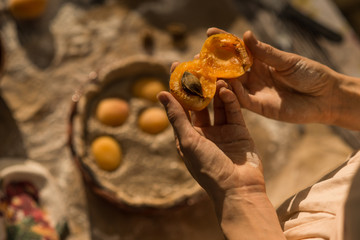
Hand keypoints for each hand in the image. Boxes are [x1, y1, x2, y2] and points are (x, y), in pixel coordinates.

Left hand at [158, 79, 284, 239]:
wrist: (238, 188)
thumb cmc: (208, 168)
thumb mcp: (188, 141)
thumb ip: (176, 116)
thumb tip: (160, 93)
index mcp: (188, 135)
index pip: (181, 105)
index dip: (177, 86)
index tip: (176, 65)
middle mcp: (204, 131)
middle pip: (199, 101)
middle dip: (198, 83)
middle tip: (197, 62)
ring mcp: (222, 130)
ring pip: (217, 103)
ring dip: (215, 88)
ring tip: (213, 71)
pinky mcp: (239, 129)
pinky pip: (233, 110)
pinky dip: (229, 98)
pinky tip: (226, 88)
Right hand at [207, 28, 339, 124]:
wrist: (323, 97)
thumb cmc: (309, 74)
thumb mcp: (287, 60)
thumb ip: (265, 52)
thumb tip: (246, 35)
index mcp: (260, 60)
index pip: (238, 49)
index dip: (223, 41)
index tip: (209, 33)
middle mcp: (254, 75)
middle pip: (229, 68)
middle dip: (213, 62)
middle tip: (198, 57)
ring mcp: (254, 90)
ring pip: (231, 84)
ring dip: (217, 79)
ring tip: (203, 72)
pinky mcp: (258, 106)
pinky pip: (240, 100)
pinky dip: (230, 93)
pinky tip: (221, 86)